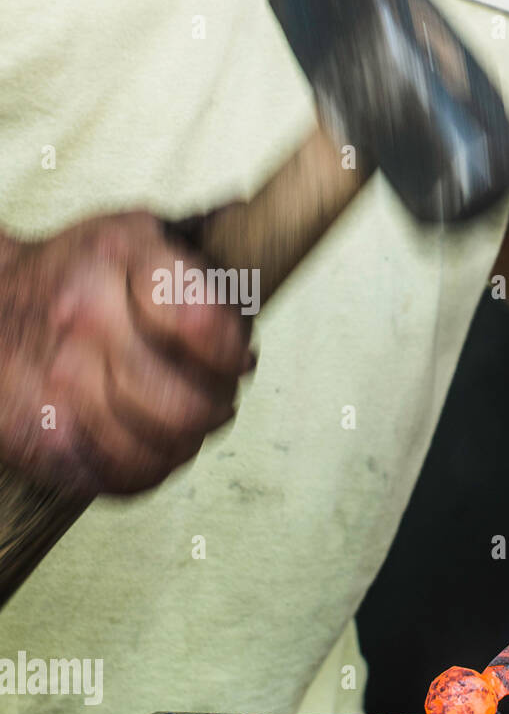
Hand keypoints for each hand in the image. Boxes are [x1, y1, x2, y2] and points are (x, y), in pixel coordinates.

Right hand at [0, 212, 252, 493]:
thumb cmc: (84, 273)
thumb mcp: (140, 234)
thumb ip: (206, 252)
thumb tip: (261, 258)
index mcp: (121, 261)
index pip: (207, 325)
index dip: (233, 351)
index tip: (233, 353)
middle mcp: (86, 324)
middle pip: (189, 405)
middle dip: (217, 404)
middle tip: (211, 393)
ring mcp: (59, 386)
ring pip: (163, 449)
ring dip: (186, 440)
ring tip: (176, 413)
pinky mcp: (42, 439)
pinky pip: (125, 478)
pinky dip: (149, 467)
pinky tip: (144, 438)